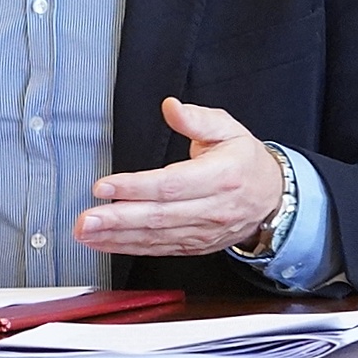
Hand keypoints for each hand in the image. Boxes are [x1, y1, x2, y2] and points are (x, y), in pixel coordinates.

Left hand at [77, 97, 284, 256]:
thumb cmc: (246, 162)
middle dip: (118, 219)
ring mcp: (204, 231)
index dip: (136, 187)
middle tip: (85, 219)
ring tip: (85, 232)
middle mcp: (213, 208)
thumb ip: (198, 119)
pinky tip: (104, 243)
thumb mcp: (229, 129)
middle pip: (159, 216)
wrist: (272, 198)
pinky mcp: (195, 245)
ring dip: (116, 237)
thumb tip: (172, 108)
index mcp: (223, 176)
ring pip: (156, 237)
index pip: (173, 184)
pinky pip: (159, 249)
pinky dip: (128, 248)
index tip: (104, 186)